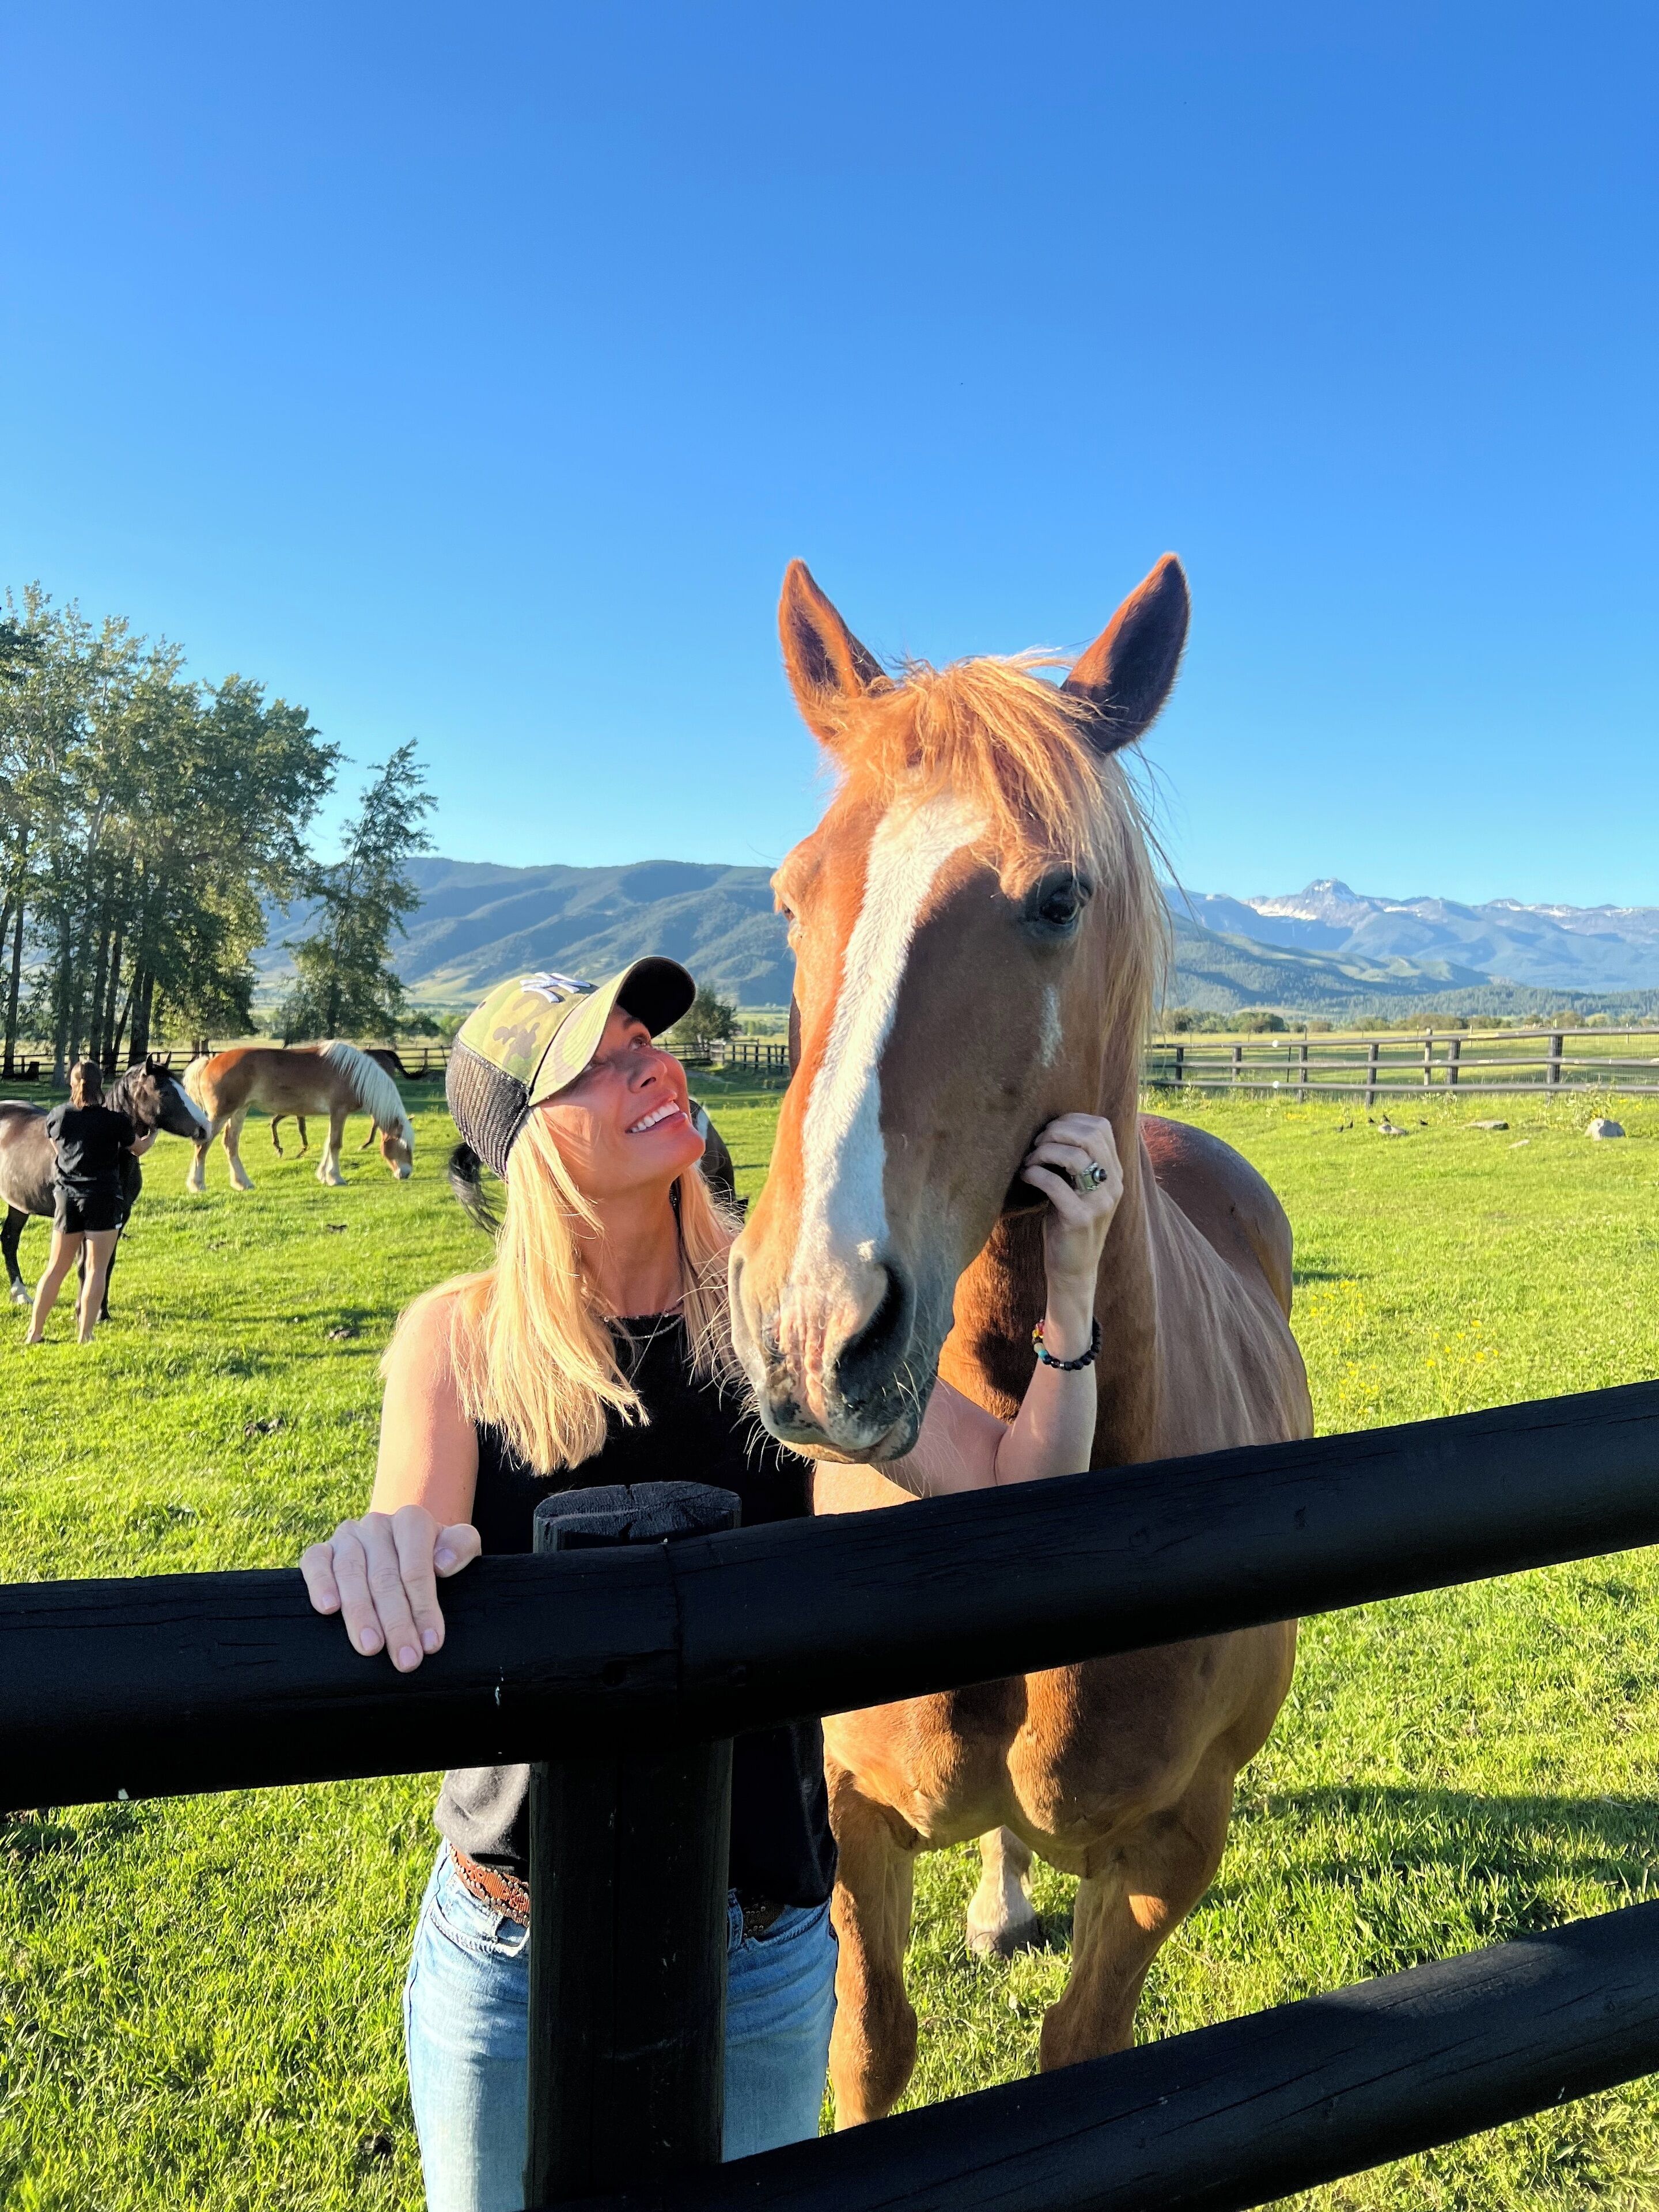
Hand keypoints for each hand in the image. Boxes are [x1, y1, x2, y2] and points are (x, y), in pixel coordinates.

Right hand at [300, 1504, 480, 1671]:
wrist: (404, 1550)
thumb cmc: (436, 1556)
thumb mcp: (460, 1546)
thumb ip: (461, 1546)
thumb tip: (442, 1564)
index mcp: (412, 1521)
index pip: (416, 1567)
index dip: (424, 1607)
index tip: (431, 1643)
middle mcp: (377, 1525)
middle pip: (384, 1577)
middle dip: (396, 1622)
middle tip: (406, 1659)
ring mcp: (347, 1536)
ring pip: (350, 1573)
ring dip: (360, 1614)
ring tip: (371, 1647)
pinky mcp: (321, 1549)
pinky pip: (315, 1562)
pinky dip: (320, 1584)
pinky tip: (328, 1609)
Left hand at [1019, 1113, 1123, 1348]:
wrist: (1073, 1270)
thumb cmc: (1068, 1223)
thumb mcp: (1078, 1188)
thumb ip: (1075, 1161)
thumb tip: (1051, 1128)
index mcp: (1115, 1173)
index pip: (1101, 1127)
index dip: (1070, 1121)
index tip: (1047, 1131)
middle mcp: (1113, 1185)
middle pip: (1090, 1136)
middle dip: (1056, 1132)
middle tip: (1035, 1145)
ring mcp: (1100, 1203)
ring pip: (1075, 1157)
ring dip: (1044, 1152)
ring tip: (1029, 1161)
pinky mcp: (1080, 1219)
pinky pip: (1056, 1184)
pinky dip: (1035, 1174)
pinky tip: (1025, 1177)